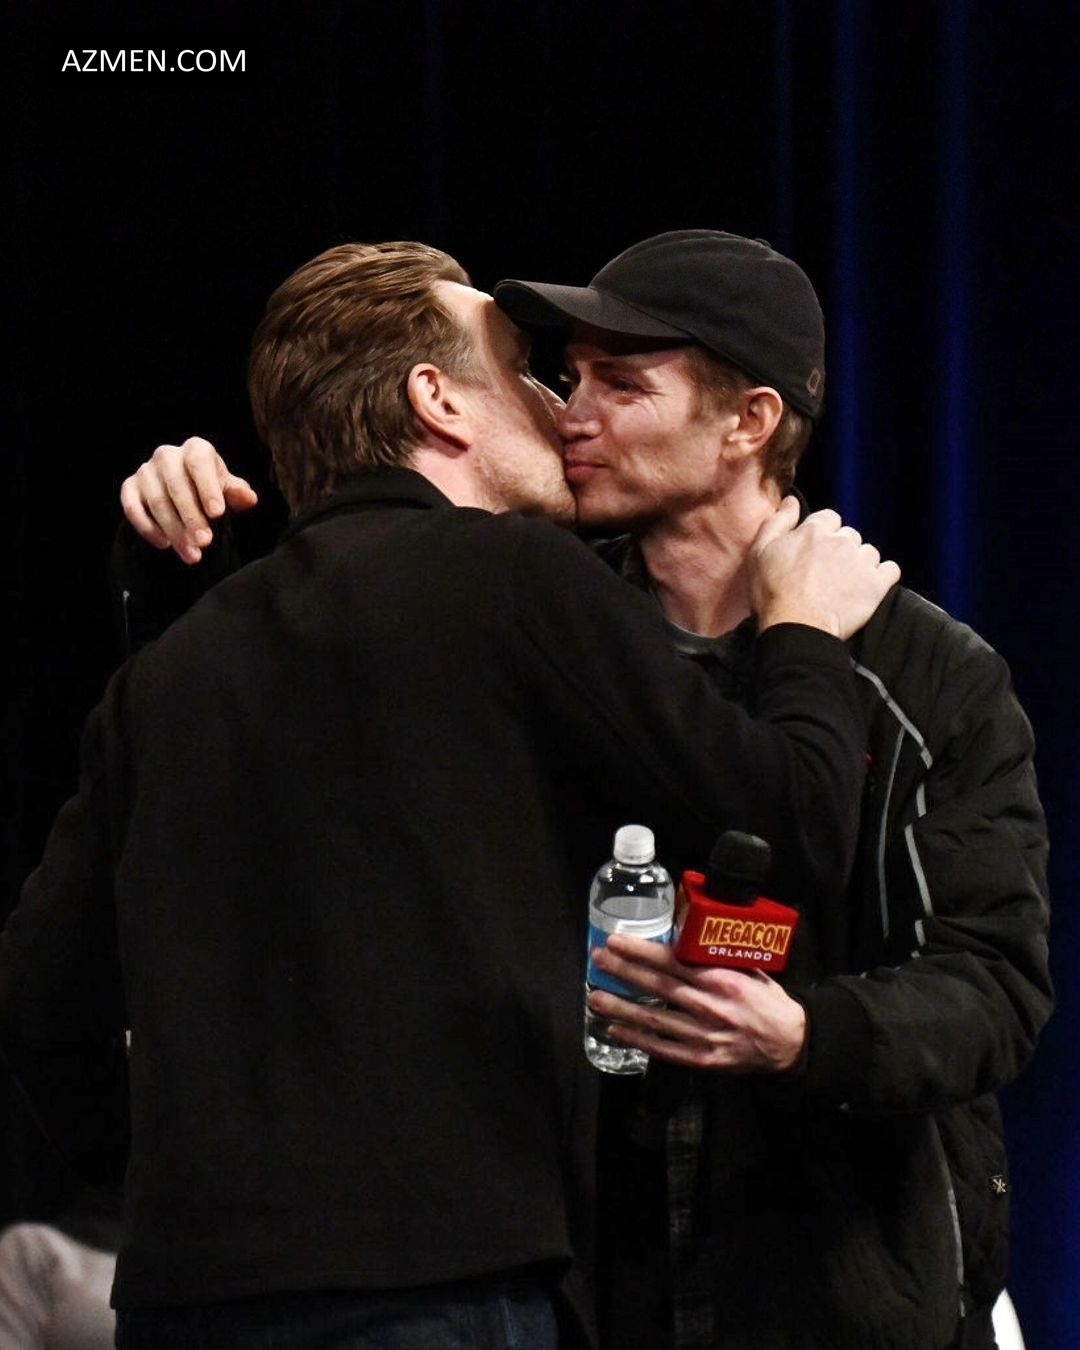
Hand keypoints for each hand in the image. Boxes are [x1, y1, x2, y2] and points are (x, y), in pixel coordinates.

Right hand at [119, 437, 257, 563]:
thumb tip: (249, 498)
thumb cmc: (210, 489)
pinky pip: (132, 508)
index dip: (208, 488)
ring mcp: (146, 471)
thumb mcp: (227, 489)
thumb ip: (237, 493)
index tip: (217, 514)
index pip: (200, 464)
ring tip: (192, 554)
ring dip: (174, 530)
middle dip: (192, 517)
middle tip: (205, 542)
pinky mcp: (129, 487)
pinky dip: (147, 528)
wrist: (183, 490)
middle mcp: (167, 455)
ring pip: (157, 501)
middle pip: (177, 486)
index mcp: (196, 449)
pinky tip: (165, 545)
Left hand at [588, 933, 806, 1072]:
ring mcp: (704, 1036)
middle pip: (658, 987)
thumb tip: (683, 935)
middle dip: (624, 972)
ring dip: (622, 1009)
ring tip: (596, 998)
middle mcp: (710, 1007)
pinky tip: (616, 1030)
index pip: (673, 961)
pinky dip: (638, 1040)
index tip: (616, 941)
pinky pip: (663, 1049)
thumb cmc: (766, 1000)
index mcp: (721, 980)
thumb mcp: (749, 969)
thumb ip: (717, 957)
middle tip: (599, 960)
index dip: (641, 951)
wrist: (790, 1043)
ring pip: (655, 1021)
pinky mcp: (702, 1059)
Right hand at [748, 498, 899, 638]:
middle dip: (841, 550)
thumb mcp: (760, 552)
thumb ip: (777, 522)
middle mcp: (841, 540)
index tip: (814, 552)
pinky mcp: (876, 584)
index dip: (822, 534)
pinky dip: (882, 576)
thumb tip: (791, 501)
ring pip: (869, 552)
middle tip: (827, 572)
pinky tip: (868, 587)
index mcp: (814, 530)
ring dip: (860, 563)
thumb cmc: (773, 593)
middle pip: (849, 535)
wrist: (797, 627)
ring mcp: (861, 561)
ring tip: (845, 584)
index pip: (829, 518)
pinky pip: (890, 570)